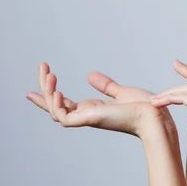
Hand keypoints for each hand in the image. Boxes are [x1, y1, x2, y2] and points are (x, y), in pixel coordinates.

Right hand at [26, 62, 176, 138]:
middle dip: (44, 89)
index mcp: (92, 110)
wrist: (155, 115)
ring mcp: (87, 118)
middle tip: (43, 66)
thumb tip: (90, 75)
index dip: (48, 96)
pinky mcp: (90, 119)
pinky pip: (64, 117)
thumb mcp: (121, 92)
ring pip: (55, 110)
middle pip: (55, 106)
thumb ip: (105, 86)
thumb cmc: (143, 108)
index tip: (32, 90)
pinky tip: (58, 91)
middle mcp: (86, 115)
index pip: (63, 104)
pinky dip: (57, 105)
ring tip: (50, 74)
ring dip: (48, 93)